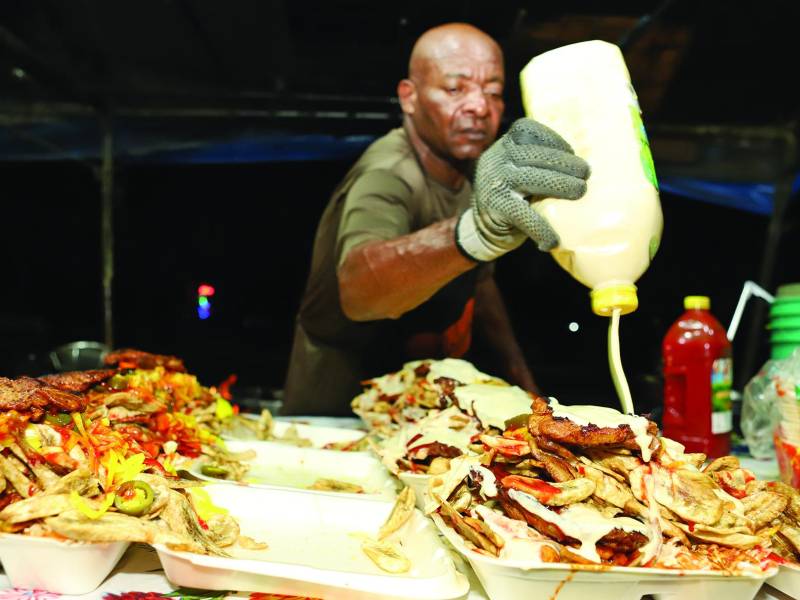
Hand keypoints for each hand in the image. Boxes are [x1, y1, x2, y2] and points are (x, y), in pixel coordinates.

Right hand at [455, 118, 589, 261]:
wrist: (481, 229)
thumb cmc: (513, 196)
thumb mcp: (518, 171)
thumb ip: (538, 163)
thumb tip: (582, 165)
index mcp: (503, 147)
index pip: (526, 130)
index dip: (552, 138)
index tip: (571, 151)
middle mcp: (496, 161)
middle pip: (533, 154)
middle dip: (565, 163)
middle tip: (586, 174)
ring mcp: (494, 183)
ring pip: (531, 178)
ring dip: (561, 184)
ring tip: (580, 192)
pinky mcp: (496, 207)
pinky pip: (524, 215)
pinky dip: (542, 228)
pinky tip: (553, 239)